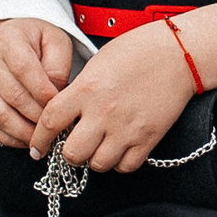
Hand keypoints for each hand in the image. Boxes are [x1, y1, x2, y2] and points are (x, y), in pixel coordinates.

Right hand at [0, 17, 71, 148]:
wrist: (4, 41)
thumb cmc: (34, 42)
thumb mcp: (54, 40)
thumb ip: (58, 64)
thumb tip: (56, 95)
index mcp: (9, 41)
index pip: (23, 69)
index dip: (43, 91)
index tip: (59, 104)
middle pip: (13, 96)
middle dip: (38, 115)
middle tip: (57, 125)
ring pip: (0, 116)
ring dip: (25, 131)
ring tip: (44, 136)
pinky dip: (9, 139)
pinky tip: (27, 140)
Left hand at [24, 23, 197, 172]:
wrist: (179, 53)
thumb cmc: (139, 50)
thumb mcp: (98, 63)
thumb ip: (79, 90)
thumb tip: (67, 114)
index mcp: (86, 90)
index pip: (49, 123)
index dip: (38, 140)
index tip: (37, 148)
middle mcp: (103, 112)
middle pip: (72, 154)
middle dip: (69, 154)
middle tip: (74, 146)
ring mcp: (126, 128)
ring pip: (98, 164)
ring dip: (95, 159)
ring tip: (100, 148)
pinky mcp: (148, 137)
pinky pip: (126, 166)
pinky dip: (120, 162)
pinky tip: (120, 149)